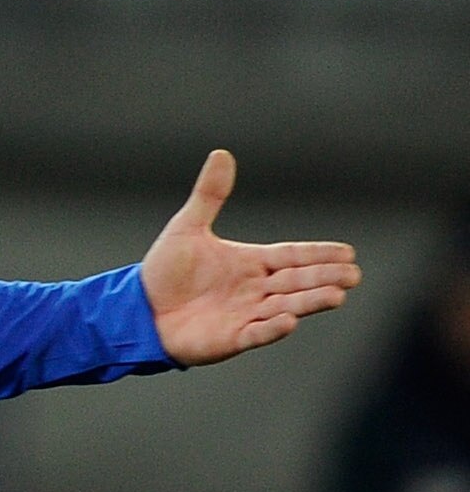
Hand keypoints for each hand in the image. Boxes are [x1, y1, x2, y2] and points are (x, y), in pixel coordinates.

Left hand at [141, 150, 359, 366]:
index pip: (292, 256)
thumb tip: (221, 154)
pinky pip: (255, 333)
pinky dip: (272, 328)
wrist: (139, 309)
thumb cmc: (166, 271)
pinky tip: (288, 320)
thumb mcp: (188, 228)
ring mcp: (246, 314)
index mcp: (250, 262)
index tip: (348, 252)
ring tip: (337, 295)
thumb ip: (210, 195)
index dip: (319, 254)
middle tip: (353, 274)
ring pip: (286, 306)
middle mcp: (255, 289)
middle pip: (297, 281)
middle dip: (324, 278)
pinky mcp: (230, 337)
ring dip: (310, 302)